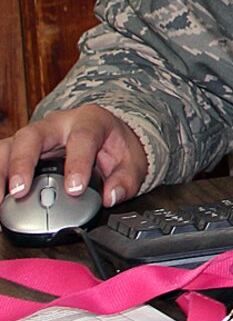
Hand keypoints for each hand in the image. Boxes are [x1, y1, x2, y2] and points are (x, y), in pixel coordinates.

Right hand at [2, 107, 148, 207]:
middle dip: (23, 163)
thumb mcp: (133, 161)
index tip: (75, 189)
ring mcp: (35, 136)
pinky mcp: (20, 150)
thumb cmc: (116, 147)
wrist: (108, 136)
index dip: (77, 163)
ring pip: (8, 146)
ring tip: (0, 198)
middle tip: (20, 191)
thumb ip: (126, 180)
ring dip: (0, 171)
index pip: (82, 138)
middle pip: (32, 135)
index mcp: (89, 121)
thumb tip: (110, 197)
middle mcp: (56, 124)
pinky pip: (2, 159)